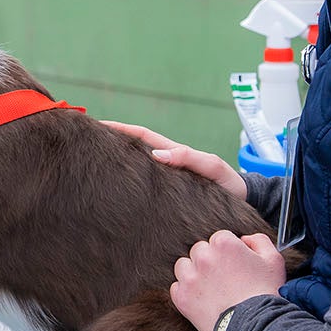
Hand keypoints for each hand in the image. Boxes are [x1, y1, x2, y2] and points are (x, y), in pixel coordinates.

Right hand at [103, 120, 245, 200]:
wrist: (243, 205)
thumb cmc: (229, 184)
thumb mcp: (212, 166)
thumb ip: (189, 158)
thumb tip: (157, 155)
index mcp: (173, 154)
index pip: (141, 136)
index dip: (120, 129)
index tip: (97, 125)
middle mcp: (165, 167)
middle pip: (132, 152)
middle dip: (110, 146)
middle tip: (86, 146)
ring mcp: (165, 183)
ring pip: (135, 172)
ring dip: (116, 167)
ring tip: (93, 169)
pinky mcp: (166, 201)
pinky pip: (143, 191)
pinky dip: (127, 188)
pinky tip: (115, 196)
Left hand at [171, 230, 285, 330]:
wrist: (256, 327)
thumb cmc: (266, 294)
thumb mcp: (274, 260)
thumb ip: (259, 241)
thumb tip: (244, 239)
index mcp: (223, 244)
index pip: (219, 239)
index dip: (228, 252)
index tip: (234, 265)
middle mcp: (203, 257)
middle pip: (200, 251)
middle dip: (210, 261)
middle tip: (224, 278)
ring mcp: (190, 277)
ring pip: (184, 266)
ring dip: (194, 273)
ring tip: (211, 288)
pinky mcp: (182, 297)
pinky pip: (177, 287)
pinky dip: (186, 292)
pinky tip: (202, 299)